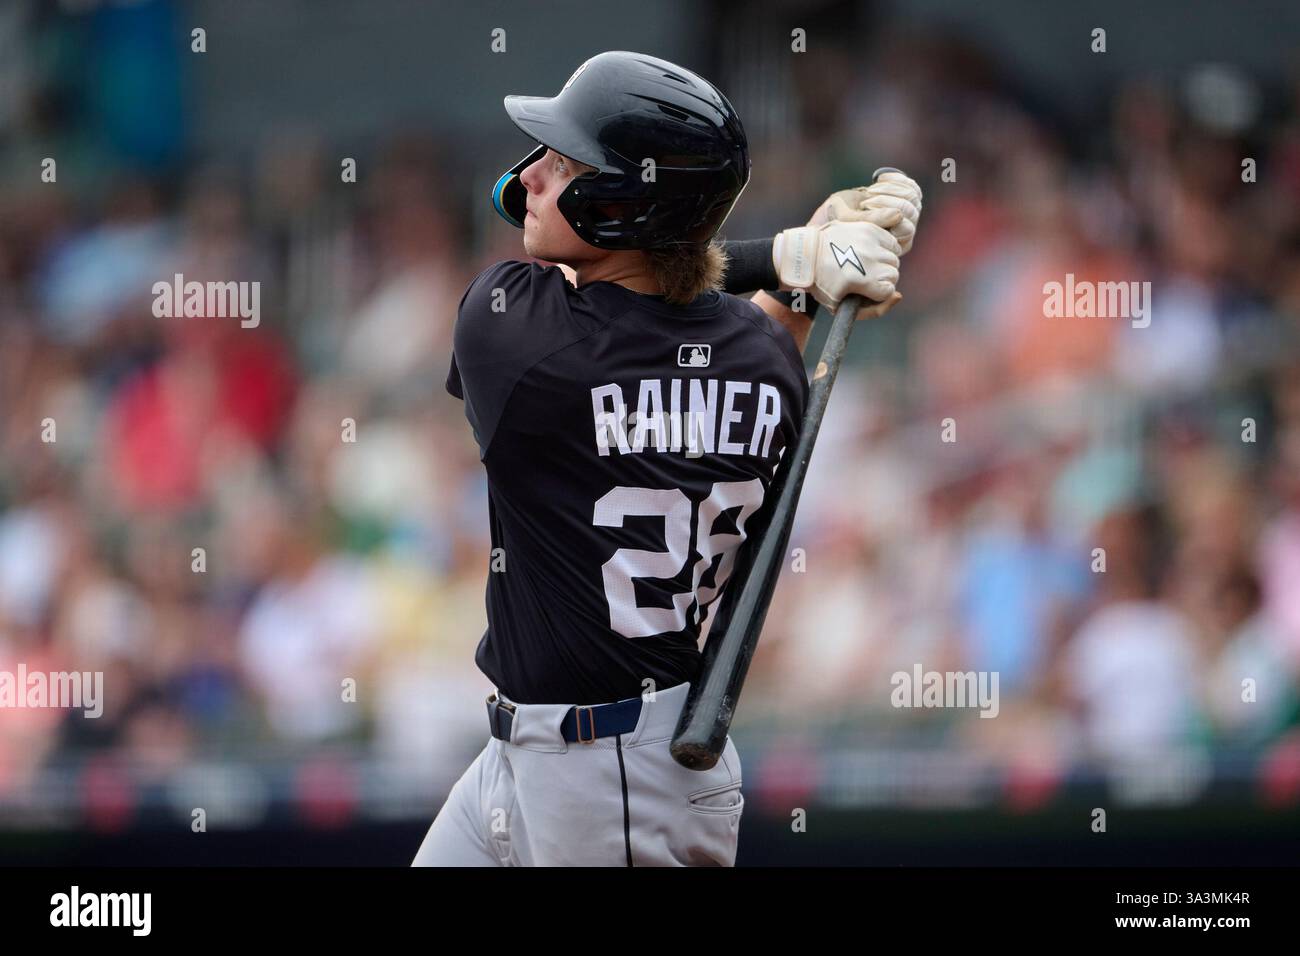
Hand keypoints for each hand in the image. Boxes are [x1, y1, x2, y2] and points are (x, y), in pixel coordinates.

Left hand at [773, 219, 900, 314]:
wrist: (806, 254)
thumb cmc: (824, 285)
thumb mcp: (843, 307)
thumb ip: (875, 310)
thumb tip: (898, 295)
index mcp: (861, 280)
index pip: (889, 290)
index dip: (878, 293)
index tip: (865, 290)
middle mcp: (867, 259)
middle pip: (893, 273)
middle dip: (882, 278)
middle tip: (865, 276)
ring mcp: (869, 241)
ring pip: (894, 256)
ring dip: (884, 262)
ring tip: (867, 264)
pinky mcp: (868, 228)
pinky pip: (891, 241)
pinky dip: (884, 247)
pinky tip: (870, 251)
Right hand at [808, 172, 921, 253]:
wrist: (837, 211)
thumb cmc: (839, 222)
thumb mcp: (849, 220)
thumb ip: (873, 219)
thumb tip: (898, 214)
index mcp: (894, 245)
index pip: (906, 227)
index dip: (886, 214)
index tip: (864, 207)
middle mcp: (905, 232)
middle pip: (911, 210)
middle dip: (885, 200)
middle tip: (865, 200)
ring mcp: (908, 215)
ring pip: (912, 196)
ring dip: (888, 189)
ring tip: (869, 192)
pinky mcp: (906, 198)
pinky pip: (911, 185)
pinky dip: (894, 178)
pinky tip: (878, 180)